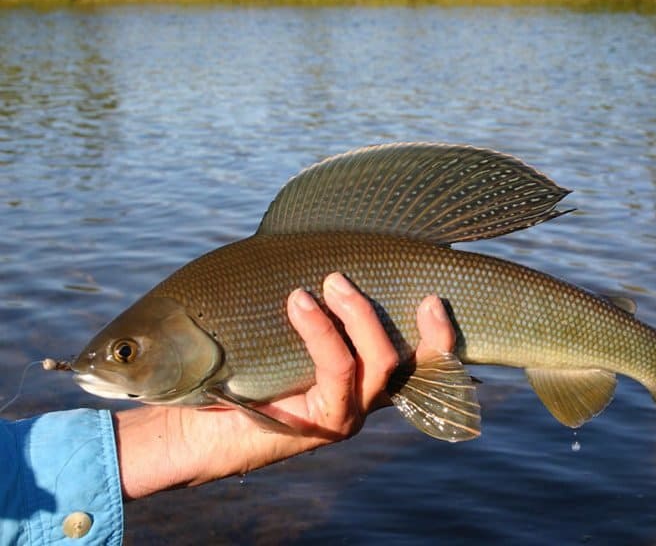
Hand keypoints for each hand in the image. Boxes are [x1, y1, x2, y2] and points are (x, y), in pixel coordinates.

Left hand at [113, 272, 455, 499]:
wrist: (190, 430)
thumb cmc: (232, 373)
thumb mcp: (277, 334)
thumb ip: (305, 309)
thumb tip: (309, 251)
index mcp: (360, 380)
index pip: (418, 364)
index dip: (439, 337)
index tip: (435, 298)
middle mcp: (362, 401)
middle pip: (410, 363)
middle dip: (403, 318)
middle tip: (362, 278)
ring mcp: (345, 415)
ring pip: (379, 363)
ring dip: (358, 314)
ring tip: (330, 281)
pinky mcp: (321, 424)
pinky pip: (336, 370)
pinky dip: (321, 331)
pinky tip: (299, 302)